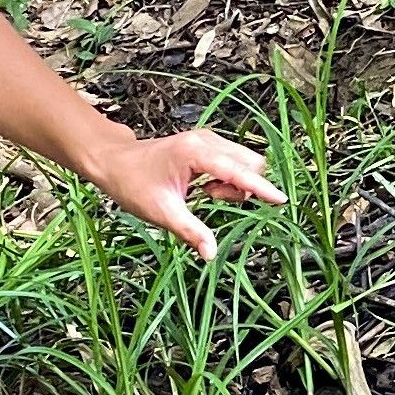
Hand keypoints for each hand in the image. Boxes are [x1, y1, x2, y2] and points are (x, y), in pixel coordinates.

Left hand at [80, 127, 282, 260]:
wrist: (114, 162)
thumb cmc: (132, 183)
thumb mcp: (162, 212)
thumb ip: (191, 232)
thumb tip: (211, 254)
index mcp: (196, 153)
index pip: (239, 171)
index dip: (260, 187)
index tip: (280, 201)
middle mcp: (206, 140)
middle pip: (249, 162)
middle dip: (242, 186)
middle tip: (212, 199)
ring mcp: (207, 140)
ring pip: (244, 162)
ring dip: (234, 183)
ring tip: (205, 194)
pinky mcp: (207, 145)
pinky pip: (233, 162)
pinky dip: (227, 179)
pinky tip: (204, 188)